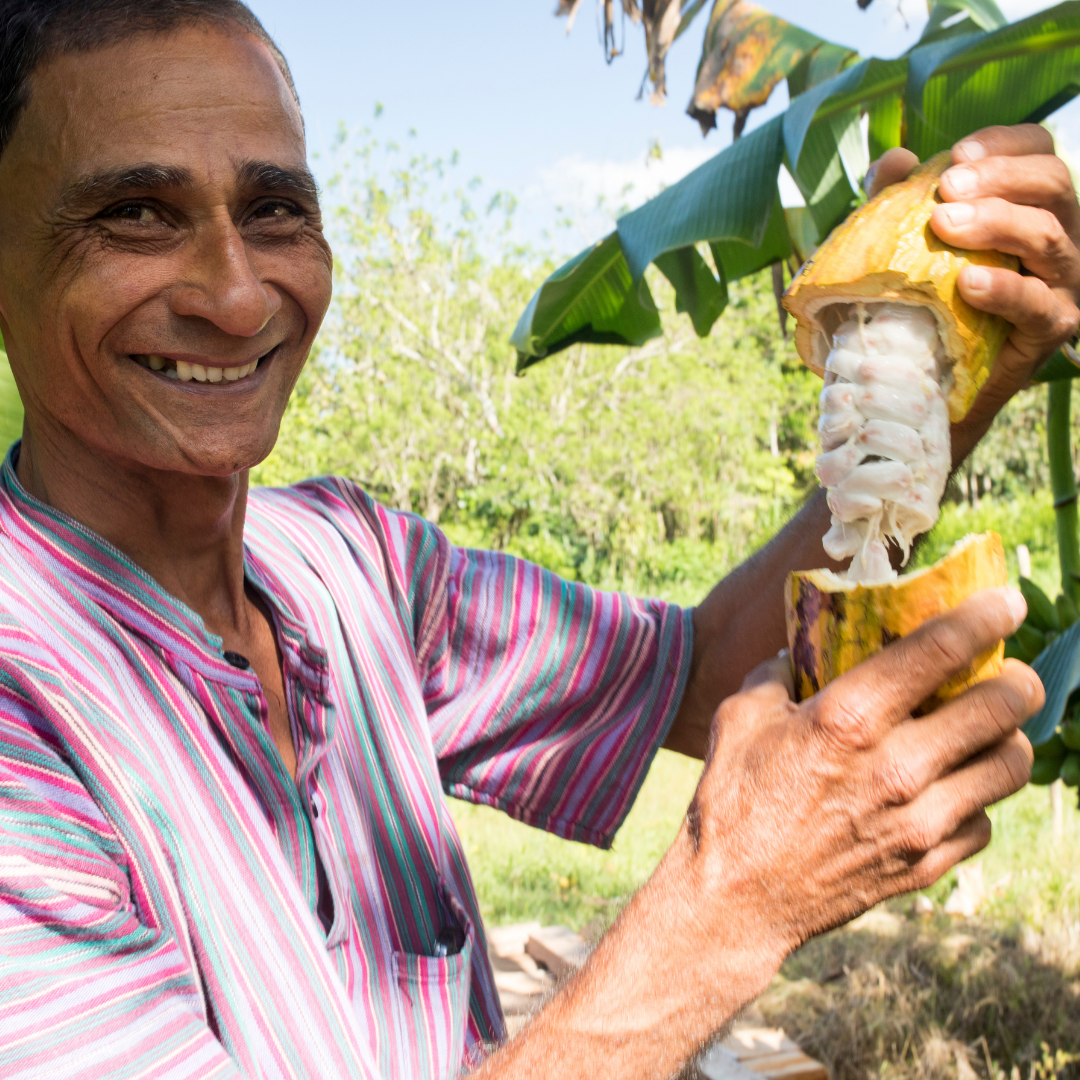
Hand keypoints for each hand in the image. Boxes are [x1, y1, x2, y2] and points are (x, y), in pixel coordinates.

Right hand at [675, 585, 1037, 957]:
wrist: (734, 899)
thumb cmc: (732, 799)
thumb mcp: (740, 717)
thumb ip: (775, 673)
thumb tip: (797, 651)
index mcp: (848, 719)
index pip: (939, 651)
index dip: (985, 616)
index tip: (1005, 600)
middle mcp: (897, 767)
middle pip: (1001, 708)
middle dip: (1018, 679)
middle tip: (1008, 673)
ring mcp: (919, 822)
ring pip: (1010, 766)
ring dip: (1008, 739)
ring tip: (989, 731)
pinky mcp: (927, 865)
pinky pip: (985, 821)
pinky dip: (976, 799)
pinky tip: (950, 789)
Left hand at [865, 126, 1079, 462]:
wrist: (927, 380)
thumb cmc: (921, 300)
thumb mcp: (904, 242)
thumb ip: (898, 198)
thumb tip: (893, 159)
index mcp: (1030, 205)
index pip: (1040, 153)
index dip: (1006, 143)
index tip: (956, 152)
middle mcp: (1059, 236)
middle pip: (1052, 184)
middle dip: (998, 177)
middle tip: (945, 190)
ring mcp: (1062, 283)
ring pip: (1050, 236)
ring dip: (997, 223)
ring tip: (943, 225)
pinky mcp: (1052, 328)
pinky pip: (1038, 304)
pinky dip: (1005, 289)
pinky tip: (969, 282)